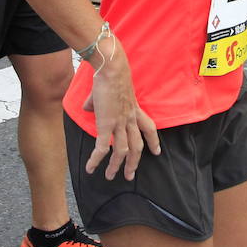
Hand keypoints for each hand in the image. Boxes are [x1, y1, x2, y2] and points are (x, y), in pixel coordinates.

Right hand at [78, 35, 160, 179]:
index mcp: (134, 110)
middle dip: (134, 162)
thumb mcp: (109, 91)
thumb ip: (99, 103)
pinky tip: (91, 168)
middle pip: (137, 146)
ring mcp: (119, 123)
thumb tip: (88, 107)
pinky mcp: (106, 124)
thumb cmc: (110, 75)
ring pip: (121, 151)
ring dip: (116, 166)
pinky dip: (96, 160)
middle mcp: (130, 119)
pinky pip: (101, 147)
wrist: (111, 69)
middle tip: (130, 175)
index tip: (157, 151)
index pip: (148, 128)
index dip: (153, 141)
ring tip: (110, 177)